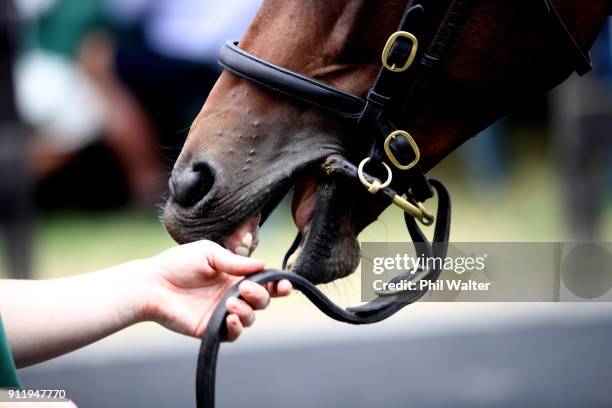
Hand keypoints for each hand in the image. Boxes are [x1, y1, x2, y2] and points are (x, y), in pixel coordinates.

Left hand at [137, 241, 291, 340]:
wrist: (151, 284)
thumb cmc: (177, 263)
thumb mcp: (208, 253)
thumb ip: (234, 262)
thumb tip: (262, 265)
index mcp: (234, 276)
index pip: (264, 282)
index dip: (278, 284)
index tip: (283, 284)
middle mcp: (232, 294)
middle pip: (262, 301)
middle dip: (261, 295)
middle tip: (244, 288)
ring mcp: (222, 313)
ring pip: (251, 318)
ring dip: (248, 311)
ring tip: (231, 303)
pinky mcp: (211, 328)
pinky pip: (233, 334)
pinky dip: (237, 327)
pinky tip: (230, 318)